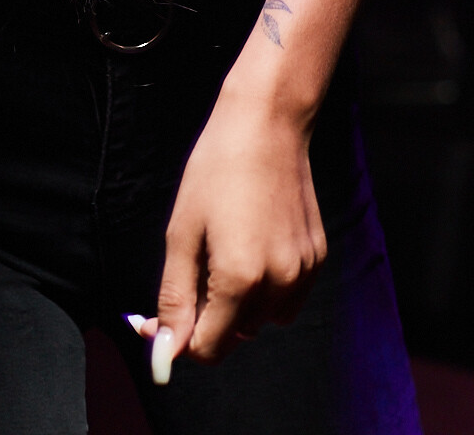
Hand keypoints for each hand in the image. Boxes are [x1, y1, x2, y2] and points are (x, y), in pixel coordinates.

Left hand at [143, 80, 326, 377]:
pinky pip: (286, 300)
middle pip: (233, 336)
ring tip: (221, 255)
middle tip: (186, 277)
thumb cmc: (216, 169)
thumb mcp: (182, 232)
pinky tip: (250, 251)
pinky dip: (264, 291)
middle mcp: (278, 284)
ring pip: (260, 321)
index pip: (207, 349)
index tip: (156, 319)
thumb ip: (175, 296)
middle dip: (204, 319)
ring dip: (236, 307)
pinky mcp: (317, 259)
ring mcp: (302, 273)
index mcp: (240, 279)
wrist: (267, 125)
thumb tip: (165, 347)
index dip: (178, 339)